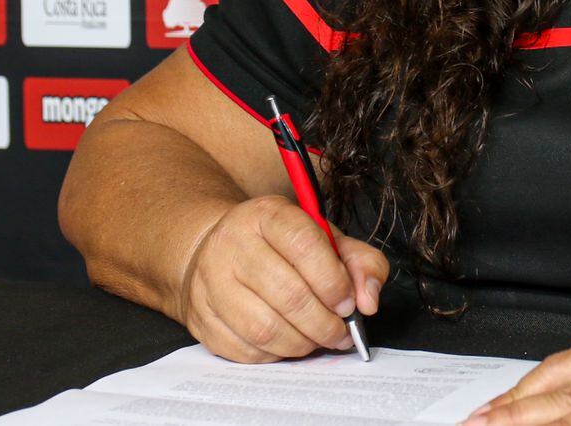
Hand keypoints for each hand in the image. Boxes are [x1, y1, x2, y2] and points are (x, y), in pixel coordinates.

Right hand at [175, 195, 388, 362]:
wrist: (220, 250)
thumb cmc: (281, 247)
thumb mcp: (325, 238)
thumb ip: (360, 262)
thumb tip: (368, 301)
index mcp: (267, 215)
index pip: (304, 245)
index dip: (333, 281)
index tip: (349, 304)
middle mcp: (233, 244)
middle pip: (287, 294)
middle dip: (324, 323)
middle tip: (342, 333)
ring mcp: (210, 282)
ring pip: (264, 328)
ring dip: (302, 343)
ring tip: (319, 340)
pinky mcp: (201, 317)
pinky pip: (244, 350)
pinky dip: (275, 355)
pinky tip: (289, 344)